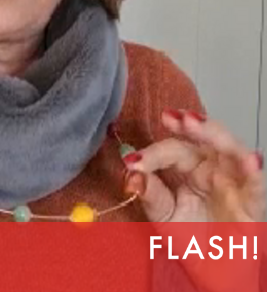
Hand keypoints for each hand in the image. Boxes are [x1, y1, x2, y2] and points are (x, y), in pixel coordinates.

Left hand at [126, 110, 264, 222]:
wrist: (212, 268)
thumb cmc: (190, 235)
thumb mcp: (163, 214)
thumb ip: (150, 194)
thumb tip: (131, 176)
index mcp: (188, 166)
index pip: (173, 150)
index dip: (154, 153)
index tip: (133, 162)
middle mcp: (212, 168)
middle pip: (204, 139)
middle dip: (190, 126)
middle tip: (173, 118)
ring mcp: (234, 182)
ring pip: (231, 150)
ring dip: (216, 135)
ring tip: (197, 123)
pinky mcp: (252, 202)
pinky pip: (255, 184)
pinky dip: (253, 171)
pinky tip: (250, 160)